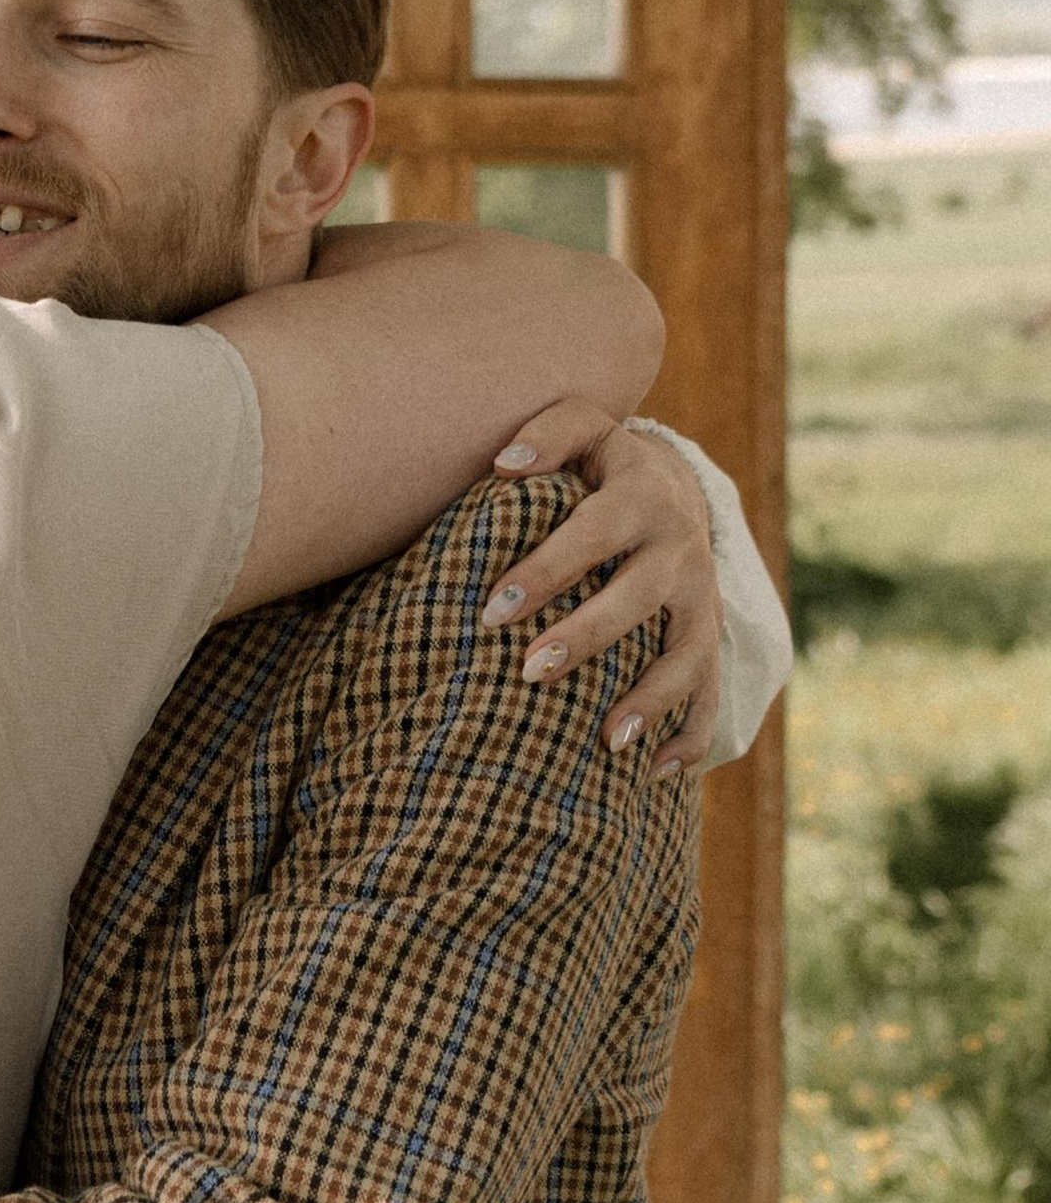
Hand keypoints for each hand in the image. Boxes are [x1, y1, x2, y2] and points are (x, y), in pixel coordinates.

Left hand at [478, 402, 721, 767]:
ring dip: (651, 699)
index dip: (546, 570)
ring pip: (686, 654)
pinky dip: (692, 733)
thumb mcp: (582, 429)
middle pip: (637, 598)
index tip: (493, 609)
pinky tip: (659, 773)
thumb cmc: (601, 465)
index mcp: (641, 497)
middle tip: (529, 673)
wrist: (674, 487)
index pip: (592, 534)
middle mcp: (680, 549)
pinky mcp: (710, 637)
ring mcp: (700, 598)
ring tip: (608, 742)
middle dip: (586, 637)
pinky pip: (710, 690)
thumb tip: (503, 466)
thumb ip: (546, 435)